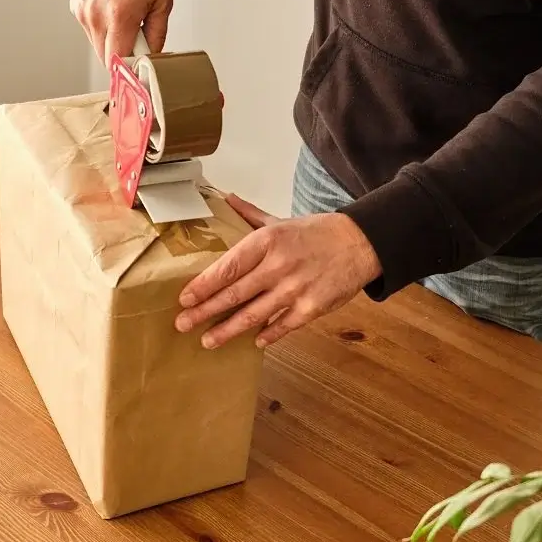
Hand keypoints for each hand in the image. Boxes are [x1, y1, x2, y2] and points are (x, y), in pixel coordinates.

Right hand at [70, 0, 173, 65]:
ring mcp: (83, 10)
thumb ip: (157, 34)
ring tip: (126, 18)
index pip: (117, 63)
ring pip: (97, 45)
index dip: (129, 72)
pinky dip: (103, 27)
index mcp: (119, 14)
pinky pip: (90, 30)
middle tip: (139, 38)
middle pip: (106, 59)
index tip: (139, 72)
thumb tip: (152, 56)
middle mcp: (96, 14)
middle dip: (123, 56)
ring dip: (113, 41)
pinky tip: (113, 9)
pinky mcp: (76, 6)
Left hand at [174, 194, 381, 348]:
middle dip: (205, 311)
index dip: (204, 285)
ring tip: (207, 341)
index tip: (184, 298)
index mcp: (267, 241)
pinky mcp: (313, 307)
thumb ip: (249, 214)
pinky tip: (253, 343)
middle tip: (182, 324)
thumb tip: (224, 198)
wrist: (359, 242)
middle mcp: (278, 265)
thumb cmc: (314, 233)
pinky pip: (284, 325)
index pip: (228, 267)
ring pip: (255, 315)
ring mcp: (296, 288)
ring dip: (228, 330)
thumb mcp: (280, 220)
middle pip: (235, 294)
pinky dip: (268, 335)